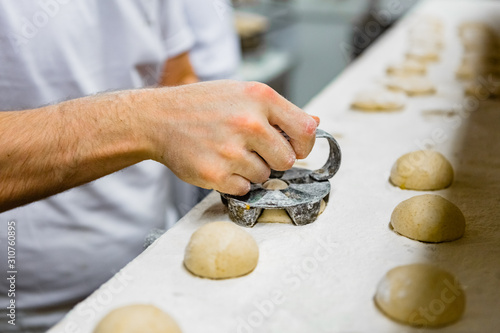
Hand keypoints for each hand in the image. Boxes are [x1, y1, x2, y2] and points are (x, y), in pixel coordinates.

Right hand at [142, 80, 318, 195]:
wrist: (157, 118)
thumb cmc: (201, 105)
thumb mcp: (241, 93)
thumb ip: (278, 110)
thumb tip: (314, 122)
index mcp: (260, 97)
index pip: (306, 130)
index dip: (304, 144)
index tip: (295, 148)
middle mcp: (249, 122)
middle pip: (287, 159)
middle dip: (273, 159)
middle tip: (251, 149)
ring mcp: (232, 150)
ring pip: (265, 175)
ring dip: (251, 170)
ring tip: (228, 152)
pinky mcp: (216, 174)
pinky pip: (244, 188)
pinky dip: (234, 181)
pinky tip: (219, 164)